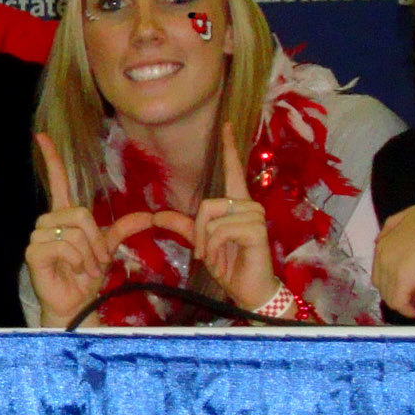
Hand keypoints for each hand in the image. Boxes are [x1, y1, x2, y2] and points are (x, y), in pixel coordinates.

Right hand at [27, 132, 174, 326]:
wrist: (75, 304)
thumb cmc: (85, 276)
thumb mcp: (108, 249)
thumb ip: (123, 230)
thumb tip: (149, 216)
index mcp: (63, 216)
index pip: (57, 181)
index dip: (51, 158)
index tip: (41, 135)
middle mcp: (48, 221)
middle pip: (79, 212)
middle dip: (95, 239)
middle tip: (95, 260)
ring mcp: (38, 236)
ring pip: (74, 231)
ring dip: (87, 253)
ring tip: (83, 268)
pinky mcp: (34, 252)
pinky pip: (64, 245)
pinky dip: (77, 260)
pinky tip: (73, 270)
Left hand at [192, 124, 277, 309]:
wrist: (249, 289)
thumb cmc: (230, 264)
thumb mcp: (202, 243)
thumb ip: (184, 226)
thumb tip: (158, 214)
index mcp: (236, 204)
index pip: (233, 170)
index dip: (229, 148)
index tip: (227, 124)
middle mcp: (249, 206)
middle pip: (208, 204)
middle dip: (199, 230)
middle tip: (204, 250)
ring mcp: (255, 217)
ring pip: (213, 217)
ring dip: (206, 241)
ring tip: (215, 255)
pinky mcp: (256, 231)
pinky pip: (221, 230)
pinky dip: (214, 247)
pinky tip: (223, 257)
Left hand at [372, 201, 414, 316]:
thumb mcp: (414, 214)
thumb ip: (397, 224)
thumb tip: (384, 237)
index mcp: (384, 240)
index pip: (380, 267)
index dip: (393, 278)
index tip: (409, 283)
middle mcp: (382, 254)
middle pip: (382, 281)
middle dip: (396, 290)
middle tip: (414, 297)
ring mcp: (389, 268)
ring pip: (389, 294)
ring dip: (402, 301)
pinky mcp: (401, 281)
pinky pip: (398, 302)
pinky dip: (407, 309)